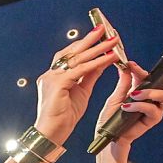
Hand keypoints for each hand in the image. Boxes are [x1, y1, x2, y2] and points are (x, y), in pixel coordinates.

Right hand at [34, 25, 121, 143]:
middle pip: (71, 52)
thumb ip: (89, 76)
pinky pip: (80, 70)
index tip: (98, 35)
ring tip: (112, 41)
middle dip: (90, 39)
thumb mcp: (81, 92)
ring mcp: (51, 79)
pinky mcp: (57, 85)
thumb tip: (101, 61)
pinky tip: (108, 58)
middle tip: (104, 28)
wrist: (51, 134)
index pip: (69, 55)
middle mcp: (50, 74)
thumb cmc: (63, 117)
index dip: (84, 44)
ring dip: (97, 48)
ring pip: (77, 59)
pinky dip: (96, 63)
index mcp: (54, 76)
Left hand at [94, 61, 162, 147]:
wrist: (108, 134)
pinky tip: (127, 106)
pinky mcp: (153, 119)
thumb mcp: (116, 96)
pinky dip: (140, 106)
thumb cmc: (112, 116)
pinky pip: (153, 109)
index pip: (153, 75)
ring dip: (151, 92)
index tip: (130, 64)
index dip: (144, 68)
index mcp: (147, 89)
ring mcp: (156, 108)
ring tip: (134, 94)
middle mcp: (155, 98)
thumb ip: (124, 83)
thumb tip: (126, 67)